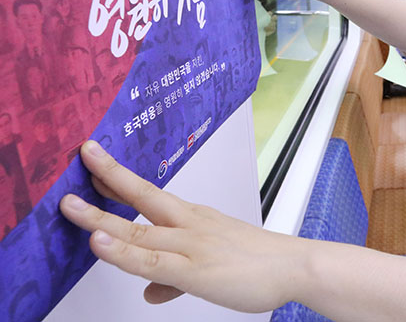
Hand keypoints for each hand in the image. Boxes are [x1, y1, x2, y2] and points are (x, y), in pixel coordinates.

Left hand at [60, 141, 301, 312]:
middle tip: (83, 155)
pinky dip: (123, 251)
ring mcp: (191, 244)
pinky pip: (151, 259)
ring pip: (138, 229)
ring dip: (100, 216)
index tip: (95, 166)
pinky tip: (101, 241)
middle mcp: (189, 224)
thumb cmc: (260, 262)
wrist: (295, 266)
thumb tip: (151, 290)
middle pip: (143, 196)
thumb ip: (173, 280)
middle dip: (109, 176)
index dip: (119, 180)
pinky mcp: (194, 269)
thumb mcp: (211, 269)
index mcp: (194, 218)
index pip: (150, 194)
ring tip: (69, 205)